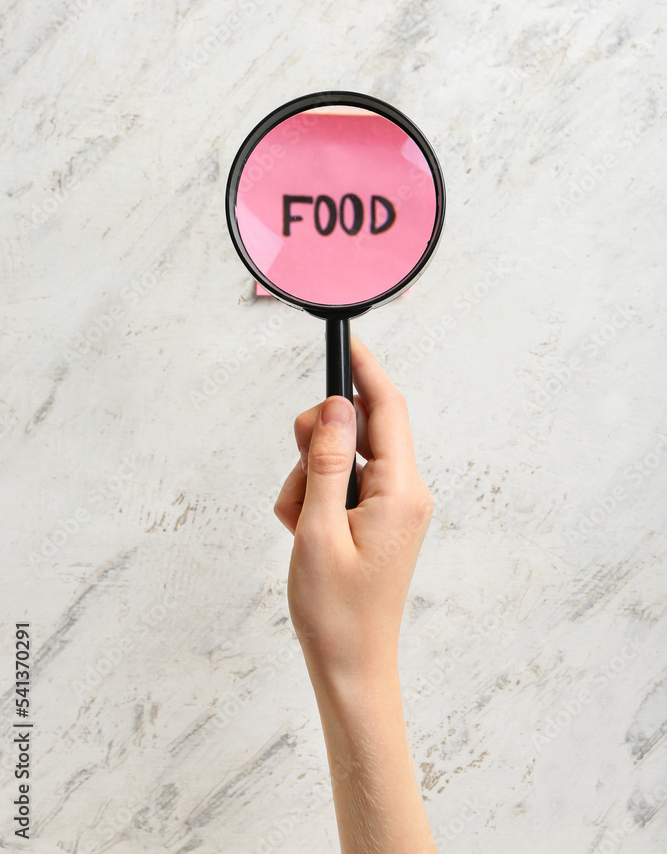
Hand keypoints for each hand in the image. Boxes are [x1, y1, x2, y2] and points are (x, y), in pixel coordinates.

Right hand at [274, 334, 433, 687]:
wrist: (350, 666)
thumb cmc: (336, 610)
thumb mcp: (319, 529)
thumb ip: (328, 462)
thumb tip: (338, 405)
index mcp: (402, 491)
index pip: (387, 409)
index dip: (365, 370)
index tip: (347, 339)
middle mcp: (406, 491)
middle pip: (360, 429)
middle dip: (318, 442)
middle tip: (298, 481)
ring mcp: (393, 506)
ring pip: (342, 458)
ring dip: (309, 479)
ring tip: (300, 528)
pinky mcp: (377, 518)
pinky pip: (342, 484)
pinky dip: (315, 498)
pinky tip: (305, 535)